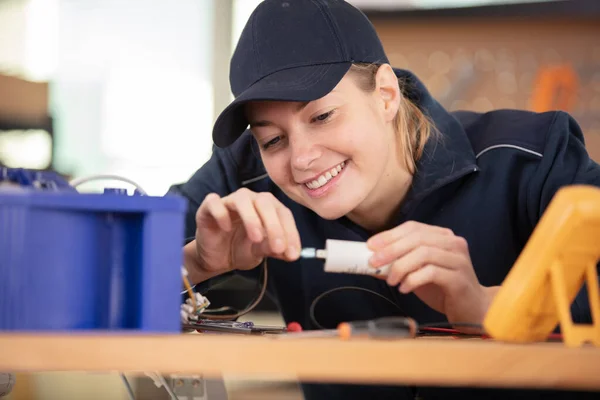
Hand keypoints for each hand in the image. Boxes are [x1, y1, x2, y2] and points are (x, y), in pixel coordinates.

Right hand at [187, 188, 300, 277]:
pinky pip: (214, 202)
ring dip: (252, 218)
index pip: (283, 213)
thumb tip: (289, 252)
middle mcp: (251, 200)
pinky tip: (226, 228)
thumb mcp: (260, 253)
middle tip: (278, 247)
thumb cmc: (241, 249)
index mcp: (268, 208)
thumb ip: (272, 249)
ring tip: (256, 238)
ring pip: (242, 199)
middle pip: (265, 202)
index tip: (292, 253)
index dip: (291, 232)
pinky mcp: (208, 207)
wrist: (216, 258)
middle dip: (274, 226)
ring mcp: (229, 201)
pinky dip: (221, 213)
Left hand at [367, 221, 492, 324]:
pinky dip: (413, 279)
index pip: (413, 228)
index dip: (390, 235)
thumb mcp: (417, 273)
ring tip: (390, 280)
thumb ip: (398, 264)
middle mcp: (453, 243)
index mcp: (442, 236)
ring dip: (401, 266)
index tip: (370, 246)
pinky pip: (432, 272)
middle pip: (417, 238)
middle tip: (373, 262)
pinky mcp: (460, 278)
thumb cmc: (443, 289)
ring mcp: (458, 260)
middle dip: (391, 249)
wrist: (472, 310)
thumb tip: (371, 262)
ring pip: (424, 253)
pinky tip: (404, 288)